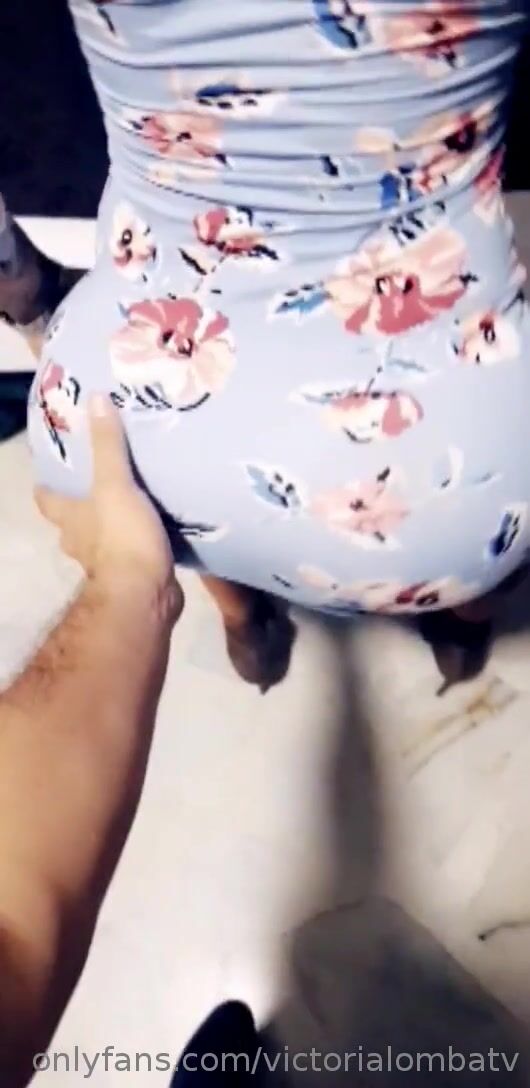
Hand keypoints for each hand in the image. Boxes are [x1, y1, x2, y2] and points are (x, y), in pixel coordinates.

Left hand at [35, 395, 183, 621]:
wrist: (145, 594)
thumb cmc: (121, 538)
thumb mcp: (115, 485)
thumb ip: (108, 446)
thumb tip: (95, 400)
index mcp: (70, 519)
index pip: (46, 500)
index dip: (45, 487)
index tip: (49, 473)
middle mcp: (81, 542)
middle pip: (72, 522)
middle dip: (81, 506)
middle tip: (98, 482)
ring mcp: (106, 563)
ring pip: (102, 539)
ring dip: (111, 526)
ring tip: (133, 503)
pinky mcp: (134, 575)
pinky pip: (133, 553)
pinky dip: (139, 542)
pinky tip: (156, 529)